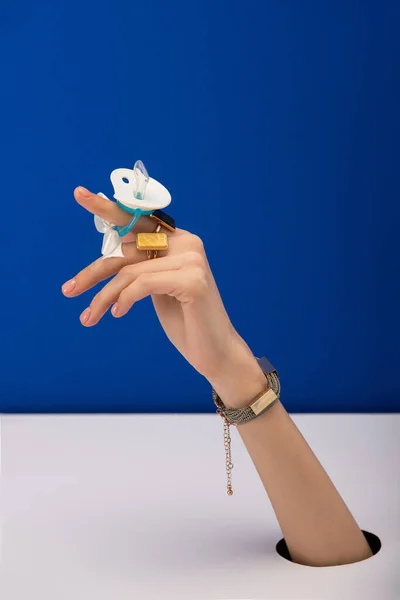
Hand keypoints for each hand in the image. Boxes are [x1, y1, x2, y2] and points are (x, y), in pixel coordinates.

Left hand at [61, 186, 262, 393]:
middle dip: (92, 272)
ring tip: (89, 318)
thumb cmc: (184, 320)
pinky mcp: (193, 280)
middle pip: (126, 249)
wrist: (214, 351)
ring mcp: (193, 259)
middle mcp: (187, 242)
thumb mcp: (156, 286)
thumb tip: (108, 252)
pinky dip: (124, 300)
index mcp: (178, 239)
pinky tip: (118, 314)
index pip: (136, 219)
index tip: (80, 194)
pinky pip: (142, 284)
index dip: (107, 207)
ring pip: (130, 271)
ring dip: (104, 296)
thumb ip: (141, 265)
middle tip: (68, 291)